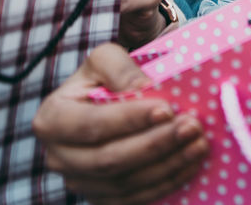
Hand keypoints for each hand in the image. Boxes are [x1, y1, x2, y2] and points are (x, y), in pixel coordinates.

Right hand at [33, 43, 207, 203]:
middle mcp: (58, 157)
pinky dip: (165, 183)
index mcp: (51, 119)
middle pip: (110, 160)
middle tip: (192, 127)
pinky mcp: (101, 200)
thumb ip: (120, 69)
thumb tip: (145, 89)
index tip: (167, 109)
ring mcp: (79, 183)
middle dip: (156, 144)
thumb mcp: (104, 60)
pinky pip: (134, 199)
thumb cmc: (102, 78)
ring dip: (167, 165)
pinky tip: (189, 164)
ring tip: (199, 144)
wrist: (100, 104)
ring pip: (126, 183)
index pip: (92, 125)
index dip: (130, 119)